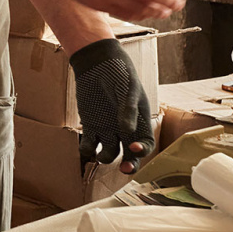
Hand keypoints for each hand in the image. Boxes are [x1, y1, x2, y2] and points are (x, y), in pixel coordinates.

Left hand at [69, 37, 155, 173]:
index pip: (146, 144)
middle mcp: (125, 129)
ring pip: (109, 154)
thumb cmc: (119, 74)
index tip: (134, 147)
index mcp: (140, 121)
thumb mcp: (128, 90)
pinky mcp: (90, 126)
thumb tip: (128, 131)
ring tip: (99, 154)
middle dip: (130, 165)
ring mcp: (107, 129)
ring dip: (106, 158)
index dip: (142, 150)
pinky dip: (87, 149)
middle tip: (125, 169)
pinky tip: (87, 146)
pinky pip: (90, 145)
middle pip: (130, 155)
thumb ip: (128, 110)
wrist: (98, 62)